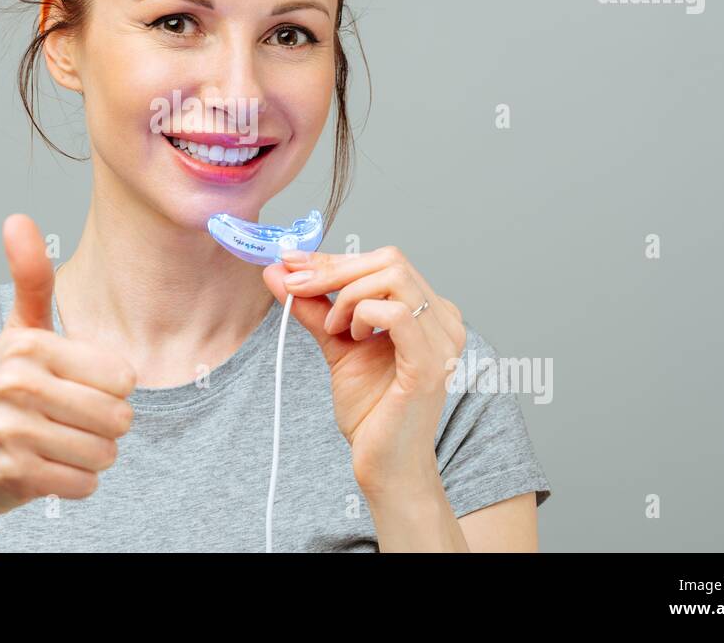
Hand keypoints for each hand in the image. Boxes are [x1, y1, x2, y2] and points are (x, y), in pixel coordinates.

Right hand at [0, 214, 136, 520]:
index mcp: (27, 344)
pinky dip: (76, 483)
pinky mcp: (14, 474)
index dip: (109, 390)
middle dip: (104, 427)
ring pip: (104, 452)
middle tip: (69, 421)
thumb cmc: (8, 390)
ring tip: (57, 444)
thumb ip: (30, 278)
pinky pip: (85, 483)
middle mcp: (16, 383)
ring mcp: (12, 430)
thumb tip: (16, 218)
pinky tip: (48, 468)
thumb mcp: (20, 331)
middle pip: (118, 416)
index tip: (74, 388)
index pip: (123, 377)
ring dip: (91, 456)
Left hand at [261, 246, 466, 498]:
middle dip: (333, 269)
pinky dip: (362, 314)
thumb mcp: (337, 344)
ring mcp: (442, 341)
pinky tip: (350, 336)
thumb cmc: (372, 411)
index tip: (291, 263)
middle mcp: (443, 319)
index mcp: (428, 310)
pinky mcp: (430, 364)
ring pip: (393, 277)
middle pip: (390, 260)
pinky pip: (397, 313)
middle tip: (295, 287)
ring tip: (334, 327)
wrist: (384, 464)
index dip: (333, 259)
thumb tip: (280, 271)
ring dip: (349, 295)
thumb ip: (314, 307)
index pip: (384, 262)